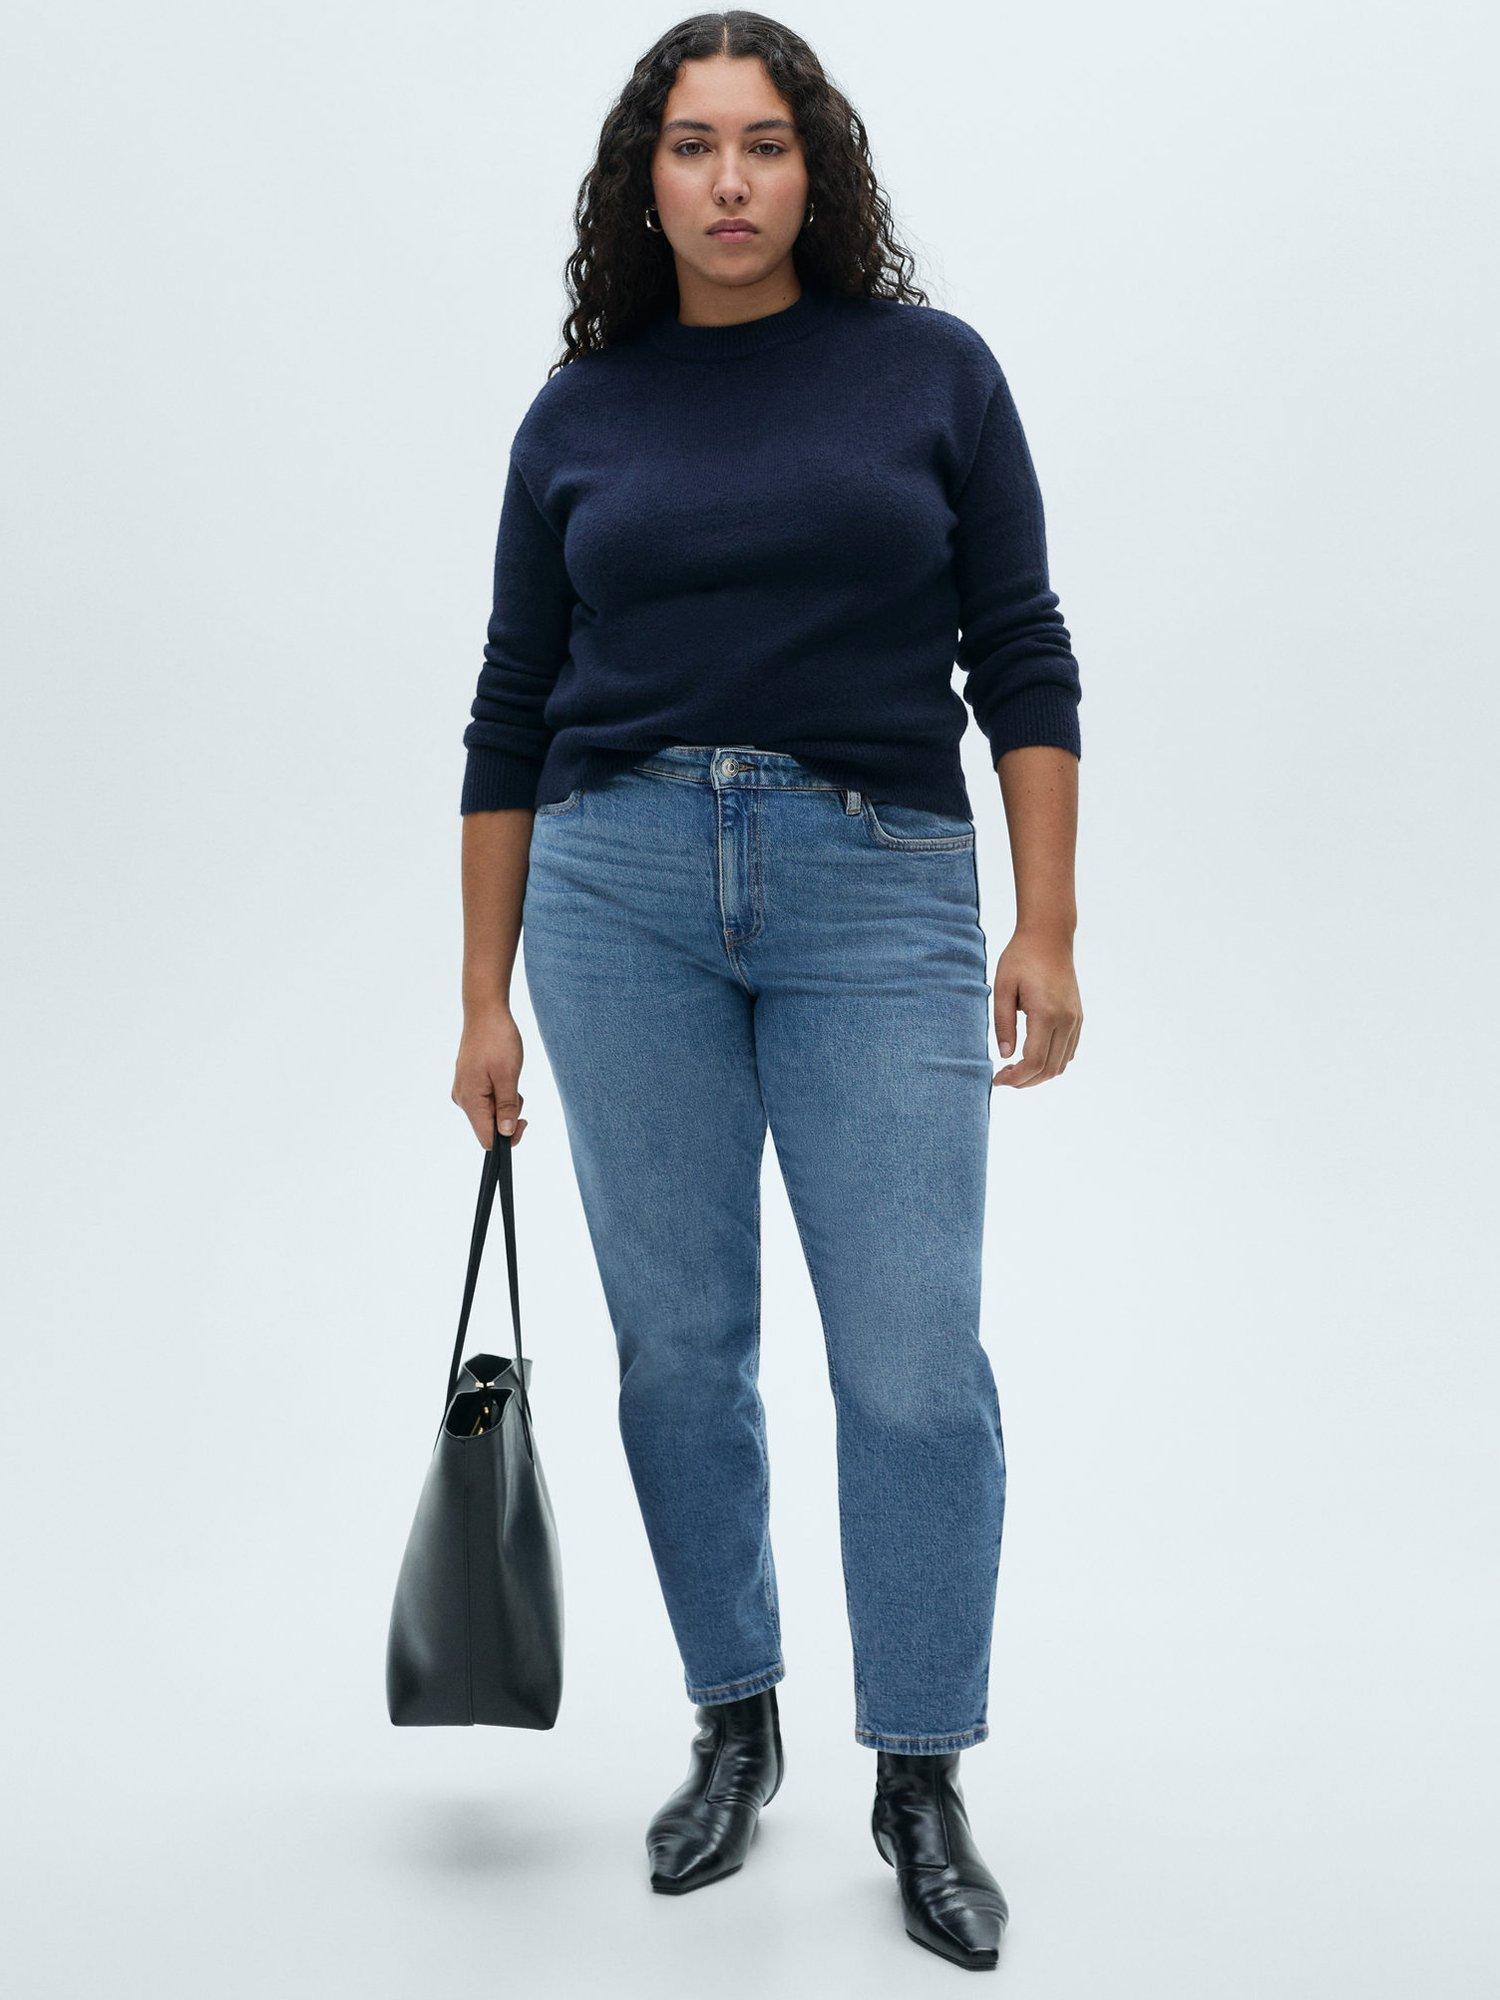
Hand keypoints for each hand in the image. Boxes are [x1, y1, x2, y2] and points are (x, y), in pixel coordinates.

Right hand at [452, 1004, 528, 1145]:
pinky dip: (500, 1092)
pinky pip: (487, 1098)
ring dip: (506, 1102)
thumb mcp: (508, 1075)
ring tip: (509, 1076)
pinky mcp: (469, 1082)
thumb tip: (507, 1133)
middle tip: (517, 1090)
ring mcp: (464, 1090)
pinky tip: (502, 1073)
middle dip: (508, 1115)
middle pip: (489, 1126)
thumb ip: (507, 1107)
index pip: (487, 1138)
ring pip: (490, 1111)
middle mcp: (462, 1099)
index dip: (508, 1138)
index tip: (524, 1120)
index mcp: (470, 1100)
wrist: (485, 1012)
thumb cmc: (497, 1040)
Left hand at [992, 928, 1081, 1087]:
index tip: (997, 1079)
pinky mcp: (1078, 1017)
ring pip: (1061, 1064)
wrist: (1049, 937)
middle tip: (1003, 1078)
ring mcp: (1075, 1020)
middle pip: (1049, 1069)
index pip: (1034, 1061)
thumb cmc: (1021, 958)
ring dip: (1038, 1074)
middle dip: (1025, 1081)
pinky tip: (1032, 1057)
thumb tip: (1005, 1055)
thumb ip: (1003, 1023)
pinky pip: (1068, 1051)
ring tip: (1014, 1070)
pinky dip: (1051, 1062)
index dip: (1015, 1077)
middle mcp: (1066, 1020)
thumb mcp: (1003, 988)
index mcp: (1046, 1013)